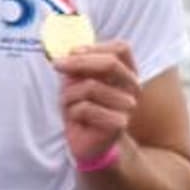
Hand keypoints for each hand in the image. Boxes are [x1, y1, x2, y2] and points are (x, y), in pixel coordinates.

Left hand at [52, 39, 139, 164]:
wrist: (87, 142)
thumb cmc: (82, 109)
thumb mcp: (77, 83)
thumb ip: (76, 67)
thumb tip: (67, 51)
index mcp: (126, 73)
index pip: (121, 49)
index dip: (95, 47)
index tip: (72, 51)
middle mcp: (132, 87)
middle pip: (110, 63)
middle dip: (79, 62)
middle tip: (56, 65)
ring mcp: (128, 106)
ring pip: (91, 87)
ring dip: (69, 95)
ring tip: (69, 105)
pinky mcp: (119, 124)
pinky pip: (86, 108)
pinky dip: (72, 112)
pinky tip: (76, 120)